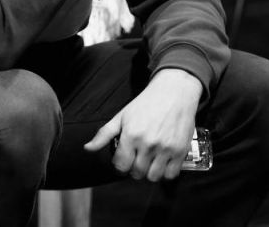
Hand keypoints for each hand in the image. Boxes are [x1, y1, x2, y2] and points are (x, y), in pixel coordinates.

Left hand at [83, 68, 201, 181]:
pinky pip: (171, 174)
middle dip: (133, 169)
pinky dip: (165, 172)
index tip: (123, 160)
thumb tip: (88, 148)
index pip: (120, 165)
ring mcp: (165, 149)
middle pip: (136, 173)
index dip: (119, 165)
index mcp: (131, 135)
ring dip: (149, 172)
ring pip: (153, 177)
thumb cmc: (146, 103)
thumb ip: (104, 134)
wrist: (174, 92)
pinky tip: (162, 162)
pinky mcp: (180, 151)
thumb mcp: (122, 116)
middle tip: (136, 159)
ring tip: (149, 162)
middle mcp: (148, 144)